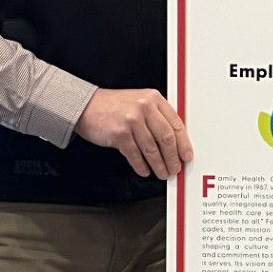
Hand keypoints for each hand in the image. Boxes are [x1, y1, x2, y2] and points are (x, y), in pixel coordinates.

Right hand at [75, 88, 191, 178]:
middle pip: (166, 138)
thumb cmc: (114, 106)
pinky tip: (145, 170)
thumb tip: (174, 143)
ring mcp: (131, 120)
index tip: (187, 155)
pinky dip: (141, 166)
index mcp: (153, 99)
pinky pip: (135, 155)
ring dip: (158, 165)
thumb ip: (157, 117)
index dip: (184, 143)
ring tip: (162, 172)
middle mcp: (144, 107)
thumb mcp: (139, 103)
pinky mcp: (119, 133)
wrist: (86, 105)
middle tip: (175, 168)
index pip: (176, 124)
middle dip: (173, 158)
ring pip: (152, 149)